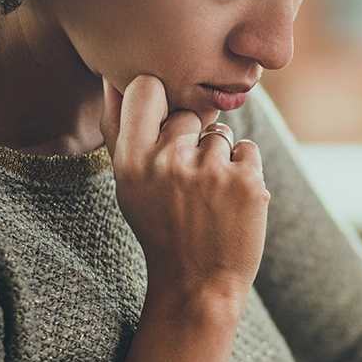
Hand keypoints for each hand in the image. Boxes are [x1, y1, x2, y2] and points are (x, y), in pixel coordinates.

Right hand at [101, 75, 269, 361]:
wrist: (198, 284)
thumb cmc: (161, 229)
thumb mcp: (129, 185)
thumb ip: (120, 130)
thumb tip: (113, 76)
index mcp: (130, 161)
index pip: (145, 86)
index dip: (159, 97)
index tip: (162, 122)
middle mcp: (168, 162)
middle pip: (189, 115)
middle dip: (192, 141)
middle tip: (187, 186)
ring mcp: (210, 171)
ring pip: (221, 134)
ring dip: (220, 160)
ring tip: (208, 199)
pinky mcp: (246, 181)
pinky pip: (248, 149)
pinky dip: (245, 172)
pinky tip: (230, 202)